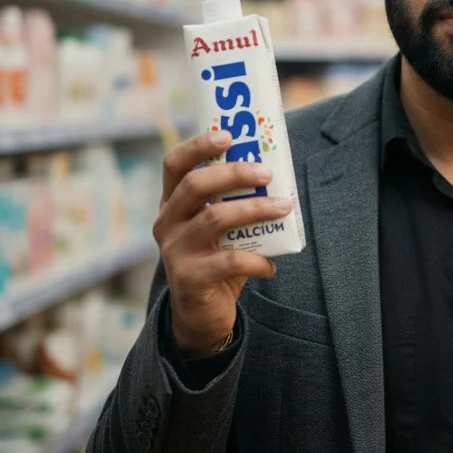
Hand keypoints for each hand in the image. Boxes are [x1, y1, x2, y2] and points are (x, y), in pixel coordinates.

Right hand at [153, 131, 288, 356]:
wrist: (200, 316)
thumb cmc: (217, 260)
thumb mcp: (221, 229)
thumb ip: (236, 203)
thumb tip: (278, 175)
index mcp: (172, 204)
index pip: (174, 165)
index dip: (198, 146)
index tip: (229, 136)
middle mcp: (167, 223)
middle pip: (195, 185)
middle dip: (235, 174)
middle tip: (268, 174)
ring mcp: (175, 251)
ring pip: (215, 218)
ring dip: (256, 209)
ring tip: (285, 207)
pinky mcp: (190, 279)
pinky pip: (230, 261)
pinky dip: (258, 261)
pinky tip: (271, 267)